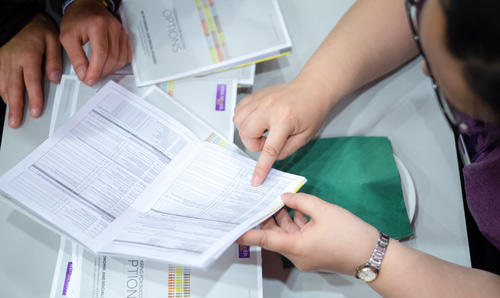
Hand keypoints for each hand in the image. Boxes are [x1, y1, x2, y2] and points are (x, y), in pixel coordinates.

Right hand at [0, 13, 61, 127]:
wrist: (19, 17)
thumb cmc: (37, 28)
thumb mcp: (53, 39)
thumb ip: (54, 60)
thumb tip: (54, 79)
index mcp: (29, 57)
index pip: (31, 82)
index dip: (33, 98)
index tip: (35, 112)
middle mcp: (14, 61)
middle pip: (13, 88)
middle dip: (15, 107)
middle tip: (16, 122)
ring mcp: (3, 61)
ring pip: (2, 85)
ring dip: (7, 102)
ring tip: (11, 116)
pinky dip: (0, 90)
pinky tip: (4, 99)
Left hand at [60, 0, 131, 85]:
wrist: (86, 6)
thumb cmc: (76, 19)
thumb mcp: (68, 37)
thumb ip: (75, 57)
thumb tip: (83, 74)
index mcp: (98, 25)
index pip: (101, 53)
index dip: (96, 70)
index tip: (89, 80)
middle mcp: (113, 27)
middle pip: (112, 58)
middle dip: (101, 72)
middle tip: (90, 78)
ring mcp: (122, 32)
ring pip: (121, 59)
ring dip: (109, 70)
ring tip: (97, 72)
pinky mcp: (125, 37)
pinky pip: (126, 56)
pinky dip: (117, 65)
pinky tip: (107, 66)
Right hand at [233, 79, 330, 185]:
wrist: (312, 89)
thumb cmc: (311, 111)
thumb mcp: (304, 137)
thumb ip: (286, 150)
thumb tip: (270, 158)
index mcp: (285, 119)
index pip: (269, 149)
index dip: (261, 168)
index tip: (256, 180)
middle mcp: (269, 108)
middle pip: (247, 134)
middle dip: (254, 144)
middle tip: (268, 141)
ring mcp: (260, 100)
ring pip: (238, 121)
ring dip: (247, 131)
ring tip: (261, 130)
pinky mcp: (255, 96)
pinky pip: (238, 110)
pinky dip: (243, 119)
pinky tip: (256, 121)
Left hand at [237, 193, 378, 273]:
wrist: (373, 254)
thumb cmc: (351, 235)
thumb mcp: (324, 210)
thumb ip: (301, 201)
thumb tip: (286, 196)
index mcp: (296, 247)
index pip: (264, 239)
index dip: (247, 234)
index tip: (233, 231)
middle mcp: (297, 254)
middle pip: (275, 235)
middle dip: (268, 216)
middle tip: (260, 200)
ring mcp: (305, 254)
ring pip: (286, 234)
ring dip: (282, 217)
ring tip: (277, 199)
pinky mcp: (313, 251)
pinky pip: (298, 235)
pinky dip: (295, 222)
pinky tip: (295, 207)